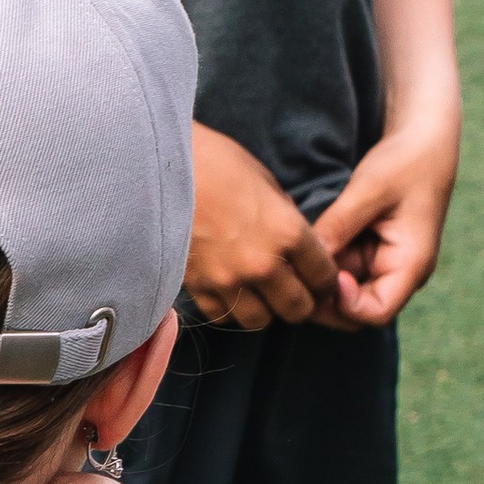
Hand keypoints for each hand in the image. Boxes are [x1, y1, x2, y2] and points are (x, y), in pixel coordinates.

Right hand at [185, 122, 341, 330]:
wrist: (158, 166)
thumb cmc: (214, 162)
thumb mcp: (264, 180)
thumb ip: (284, 215)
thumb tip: (295, 239)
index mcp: (287, 232)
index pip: (323, 276)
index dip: (325, 280)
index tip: (318, 278)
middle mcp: (262, 264)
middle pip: (297, 309)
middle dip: (300, 302)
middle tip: (293, 291)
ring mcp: (228, 280)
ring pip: (260, 321)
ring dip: (265, 310)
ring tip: (259, 294)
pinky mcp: (197, 287)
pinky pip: (223, 316)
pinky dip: (229, 309)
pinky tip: (229, 291)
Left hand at [312, 120, 459, 330]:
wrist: (424, 141)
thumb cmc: (407, 161)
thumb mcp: (371, 188)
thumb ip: (340, 224)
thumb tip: (307, 258)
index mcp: (412, 265)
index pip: (376, 313)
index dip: (344, 304)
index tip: (323, 272)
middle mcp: (398, 273)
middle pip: (354, 311)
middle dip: (322, 298)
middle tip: (291, 272)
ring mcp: (381, 265)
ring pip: (341, 292)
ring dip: (318, 278)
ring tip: (293, 254)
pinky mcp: (368, 252)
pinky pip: (339, 268)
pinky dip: (321, 261)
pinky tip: (301, 244)